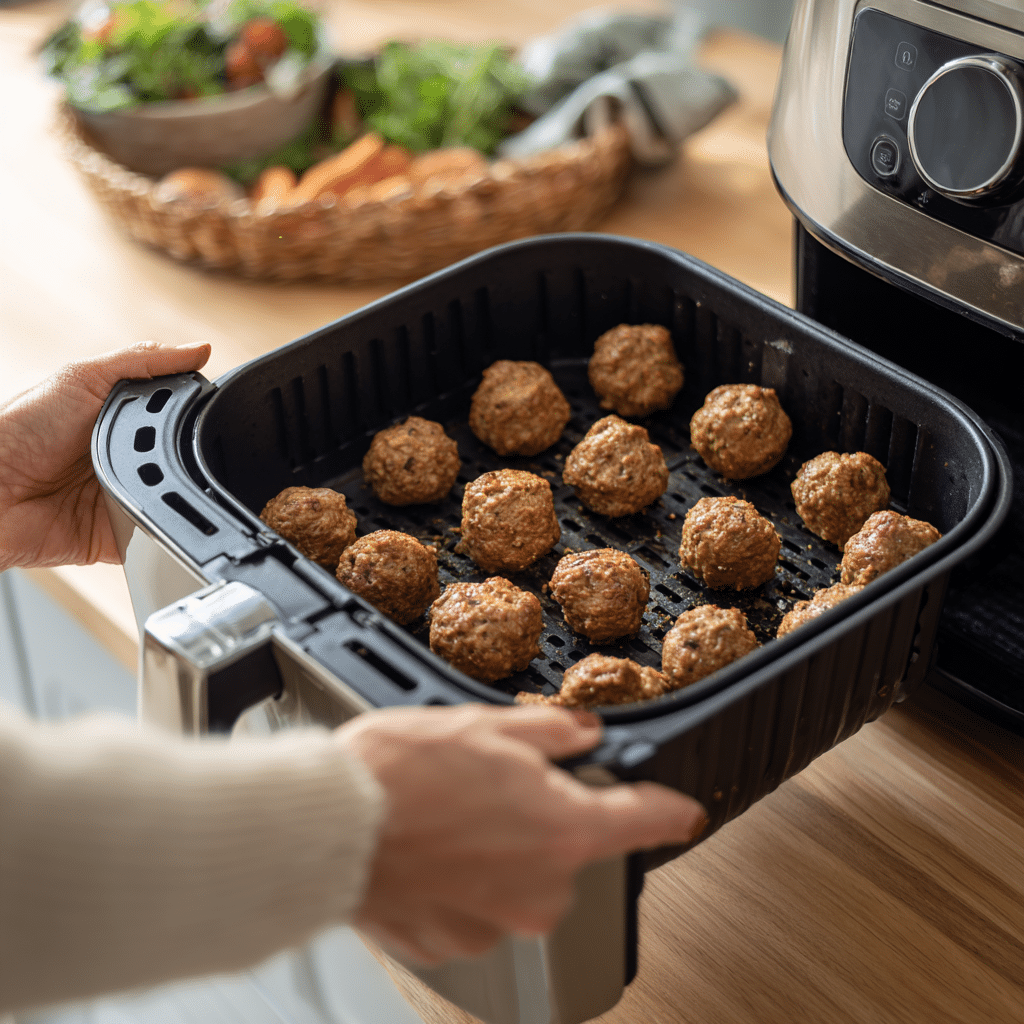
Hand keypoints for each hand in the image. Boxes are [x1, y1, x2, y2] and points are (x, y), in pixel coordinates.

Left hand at [0, 341, 210, 570]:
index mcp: (119, 417)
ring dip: (171, 490)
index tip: (207, 407)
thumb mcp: (82, 378)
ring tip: (143, 478)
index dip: (194, 409)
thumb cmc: (17, 430)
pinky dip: (162, 528)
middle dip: (183, 452)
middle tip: (160, 447)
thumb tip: (199, 350)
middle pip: (181, 455)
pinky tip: (148, 511)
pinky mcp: (123, 536)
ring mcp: (125, 496)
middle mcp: (124, 457)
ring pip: (176, 496)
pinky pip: (159, 535)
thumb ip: (142, 361)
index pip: (176, 411)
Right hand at [338, 703, 705, 965]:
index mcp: (563, 830)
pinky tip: (426, 849)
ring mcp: (497, 924)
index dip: (670, 811)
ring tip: (443, 817)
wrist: (328, 828)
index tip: (683, 813)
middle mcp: (541, 889)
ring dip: (494, 851)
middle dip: (537, 818)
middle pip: (566, 848)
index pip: (646, 821)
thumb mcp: (486, 726)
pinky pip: (475, 906)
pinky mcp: (454, 945)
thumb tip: (583, 734)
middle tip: (486, 786)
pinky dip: (460, 881)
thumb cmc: (398, 775)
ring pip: (515, 879)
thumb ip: (551, 733)